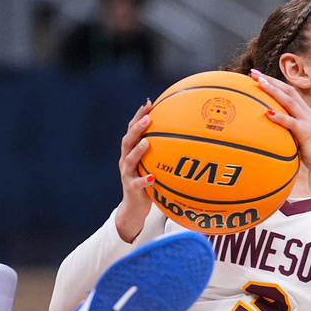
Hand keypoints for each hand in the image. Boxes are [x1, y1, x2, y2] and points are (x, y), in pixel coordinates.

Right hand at [114, 100, 156, 241]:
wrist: (134, 208)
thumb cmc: (147, 183)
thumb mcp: (152, 165)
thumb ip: (161, 152)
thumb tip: (184, 136)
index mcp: (131, 152)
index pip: (132, 130)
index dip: (138, 116)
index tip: (148, 103)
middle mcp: (126, 161)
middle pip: (128, 140)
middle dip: (137, 128)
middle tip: (148, 118)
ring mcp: (127, 174)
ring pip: (130, 159)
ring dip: (138, 150)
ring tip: (146, 142)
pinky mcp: (131, 189)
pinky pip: (138, 183)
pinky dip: (144, 180)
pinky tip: (152, 177)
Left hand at [250, 70, 310, 198]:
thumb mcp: (297, 139)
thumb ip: (287, 132)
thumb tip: (270, 131)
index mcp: (304, 113)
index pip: (288, 92)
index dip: (273, 82)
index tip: (257, 76)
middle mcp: (307, 113)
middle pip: (288, 90)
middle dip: (270, 80)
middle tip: (253, 73)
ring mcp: (308, 121)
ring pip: (289, 101)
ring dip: (274, 90)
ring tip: (259, 83)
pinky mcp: (308, 133)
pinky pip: (292, 123)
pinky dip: (280, 117)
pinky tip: (268, 113)